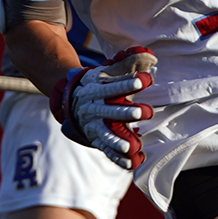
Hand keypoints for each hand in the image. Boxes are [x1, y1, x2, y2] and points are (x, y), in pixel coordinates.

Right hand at [49, 47, 156, 170]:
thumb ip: (126, 63)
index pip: (113, 86)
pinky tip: (131, 163)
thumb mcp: (105, 71)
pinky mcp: (95, 139)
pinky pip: (106, 150)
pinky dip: (117, 158)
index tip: (144, 80)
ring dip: (118, 140)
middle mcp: (93, 108)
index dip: (127, 83)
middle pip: (109, 111)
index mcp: (95, 89)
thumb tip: (149, 55)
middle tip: (143, 112)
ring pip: (105, 134)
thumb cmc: (95, 84)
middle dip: (125, 112)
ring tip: (132, 146)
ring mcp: (93, 126)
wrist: (68, 100)